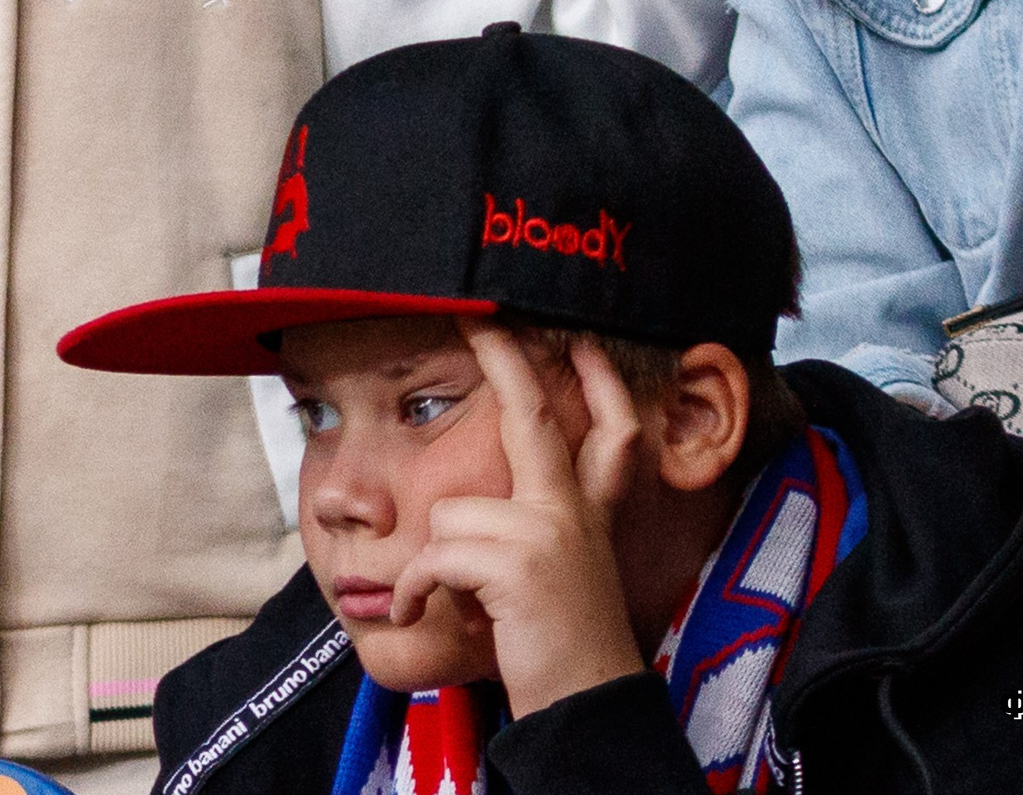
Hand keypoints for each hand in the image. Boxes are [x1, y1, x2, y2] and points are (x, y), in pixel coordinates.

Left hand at [391, 324, 645, 719]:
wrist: (585, 706)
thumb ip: (533, 529)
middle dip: (506, 360)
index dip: (595, 380)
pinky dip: (416, 589)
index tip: (576, 336)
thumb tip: (464, 508)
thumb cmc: (559, 644)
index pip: (607, 429)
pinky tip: (418, 611)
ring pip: (451, 511)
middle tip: (478, 316)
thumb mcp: (558, 573)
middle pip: (532, 417)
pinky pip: (434, 556)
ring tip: (454, 600)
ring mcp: (547, 531)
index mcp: (587, 511)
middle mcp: (571, 510)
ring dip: (436, 561)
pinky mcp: (518, 563)